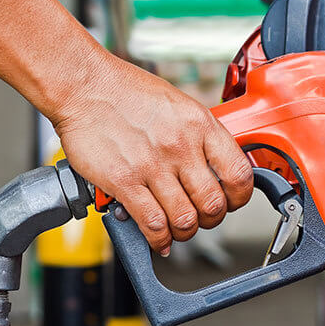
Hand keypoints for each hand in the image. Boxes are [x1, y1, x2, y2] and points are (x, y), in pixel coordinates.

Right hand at [51, 53, 253, 255]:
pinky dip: (158, 239)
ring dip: (184, 232)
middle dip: (210, 220)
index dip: (239, 197)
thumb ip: (199, 136)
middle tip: (201, 218)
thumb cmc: (128, 92)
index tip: (231, 202)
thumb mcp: (179, 105)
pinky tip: (158, 238)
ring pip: (185, 219)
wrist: (85, 85)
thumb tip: (214, 167)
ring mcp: (152, 165)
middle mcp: (181, 146)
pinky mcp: (124, 180)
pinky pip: (152, 223)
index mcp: (200, 125)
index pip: (239, 174)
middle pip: (213, 204)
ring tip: (177, 229)